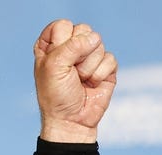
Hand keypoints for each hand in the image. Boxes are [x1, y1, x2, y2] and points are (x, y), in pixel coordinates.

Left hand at [33, 19, 116, 143]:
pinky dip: (100, 74)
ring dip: (88, 67)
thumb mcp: (54, 67)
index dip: (63, 42)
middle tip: (71, 72)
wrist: (71, 121)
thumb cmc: (56, 96)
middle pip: (83, 30)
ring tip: (80, 80)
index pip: (62, 25)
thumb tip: (94, 38)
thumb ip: (71, 46)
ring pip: (98, 44)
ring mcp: (89, 56)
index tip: (56, 60)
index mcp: (52, 46)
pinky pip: (109, 58)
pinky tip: (92, 84)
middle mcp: (71, 48)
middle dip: (78, 53)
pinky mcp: (105, 67)